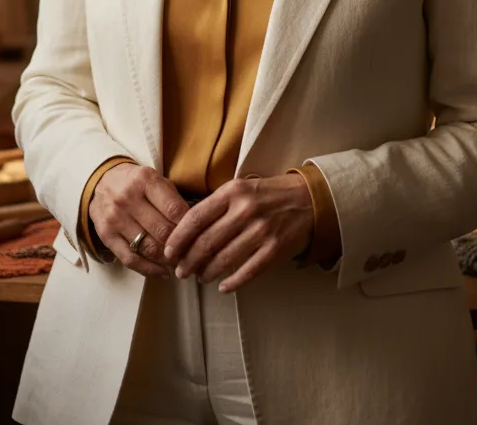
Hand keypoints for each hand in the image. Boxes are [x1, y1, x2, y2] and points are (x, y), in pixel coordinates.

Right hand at [89, 163, 189, 278]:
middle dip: (180, 246)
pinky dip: (149, 270)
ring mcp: (115, 218)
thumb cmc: (137, 183)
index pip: (174, 209)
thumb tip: (194, 228)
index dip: (189, 227)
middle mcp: (128, 198)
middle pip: (162, 231)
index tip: (198, 237)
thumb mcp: (156, 180)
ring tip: (180, 264)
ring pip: (148, 248)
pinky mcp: (106, 236)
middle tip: (191, 254)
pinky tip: (163, 273)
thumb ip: (174, 200)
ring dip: (167, 261)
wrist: (101, 182)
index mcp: (145, 180)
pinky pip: (130, 259)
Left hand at [162, 173, 313, 292]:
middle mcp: (245, 210)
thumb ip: (217, 205)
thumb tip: (186, 230)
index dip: (178, 238)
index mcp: (233, 192)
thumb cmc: (268, 195)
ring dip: (207, 273)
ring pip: (224, 260)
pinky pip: (248, 272)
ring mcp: (261, 231)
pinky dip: (232, 283)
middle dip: (188, 261)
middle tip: (181, 271)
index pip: (196, 217)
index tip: (168, 251)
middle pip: (206, 242)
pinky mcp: (275, 249)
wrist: (308, 199)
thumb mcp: (241, 188)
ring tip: (199, 278)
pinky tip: (223, 287)